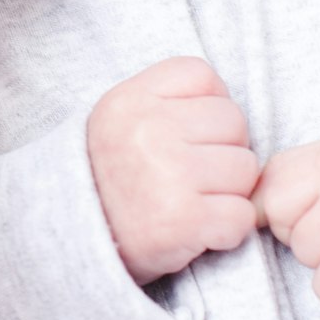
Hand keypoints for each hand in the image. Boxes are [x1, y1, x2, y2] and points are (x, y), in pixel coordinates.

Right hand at [85, 56, 260, 284]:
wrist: (73, 243)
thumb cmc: (110, 180)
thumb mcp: (118, 120)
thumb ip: (165, 98)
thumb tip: (225, 99)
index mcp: (131, 100)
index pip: (204, 77)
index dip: (206, 106)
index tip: (186, 134)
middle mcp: (149, 131)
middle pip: (234, 122)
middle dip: (223, 150)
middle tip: (190, 175)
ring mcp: (170, 175)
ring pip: (246, 169)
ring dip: (229, 191)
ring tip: (192, 201)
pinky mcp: (186, 221)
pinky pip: (242, 215)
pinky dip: (228, 229)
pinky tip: (198, 229)